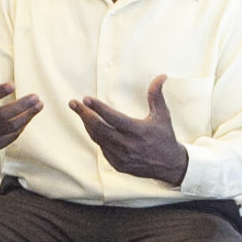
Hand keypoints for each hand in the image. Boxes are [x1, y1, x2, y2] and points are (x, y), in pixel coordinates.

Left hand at [71, 75, 190, 186]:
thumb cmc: (165, 136)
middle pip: (99, 129)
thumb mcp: (163, 115)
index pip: (113, 118)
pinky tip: (93, 127)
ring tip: (80, 111)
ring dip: (88, 124)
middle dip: (84, 115)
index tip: (85, 98)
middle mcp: (128, 145)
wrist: (169, 166)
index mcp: (138, 131)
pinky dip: (97, 136)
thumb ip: (156, 95)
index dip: (98, 108)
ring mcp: (121, 157)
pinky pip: (102, 148)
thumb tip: (161, 76)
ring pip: (97, 138)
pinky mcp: (118, 165)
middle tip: (73, 103)